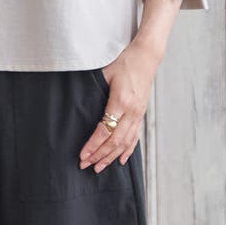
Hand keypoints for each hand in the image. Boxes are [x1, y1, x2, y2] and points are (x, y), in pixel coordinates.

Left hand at [79, 38, 162, 172]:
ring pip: (125, 142)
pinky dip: (127, 150)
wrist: (147, 57)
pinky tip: (121, 160)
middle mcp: (132, 111)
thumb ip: (94, 90)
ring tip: (98, 167)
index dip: (93, 145)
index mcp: (121, 101)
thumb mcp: (105, 73)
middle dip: (99, 155)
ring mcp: (138, 114)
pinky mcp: (141, 115)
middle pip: (114, 141)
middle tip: (85, 165)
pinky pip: (135, 137)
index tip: (82, 155)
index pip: (105, 130)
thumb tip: (78, 105)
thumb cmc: (124, 62)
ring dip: (111, 157)